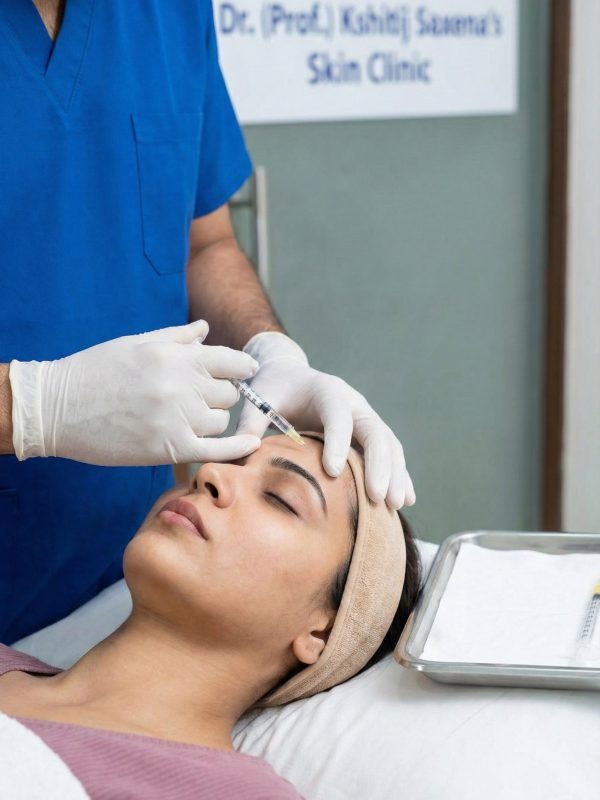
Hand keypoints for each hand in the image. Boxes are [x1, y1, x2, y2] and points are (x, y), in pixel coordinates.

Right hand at [10, 320, 261, 465]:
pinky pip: (217, 450)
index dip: (240, 368)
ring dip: (211, 420)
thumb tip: (205, 329)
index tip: (244, 373)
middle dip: (217, 395)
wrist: (57, 409)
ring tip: (183, 418)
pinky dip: (236, 448)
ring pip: (221, 421)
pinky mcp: (170, 449)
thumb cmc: (95, 371)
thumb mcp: (136, 343)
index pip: (231, 361)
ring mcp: (178, 418)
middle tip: (195, 398)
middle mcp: (182, 385)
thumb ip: (177, 338)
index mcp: (176, 356)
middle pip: (228, 393)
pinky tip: (250, 445)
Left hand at [236, 332, 414, 508]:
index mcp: (326, 389)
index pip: (338, 415)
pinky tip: (405, 499)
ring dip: (395, 473)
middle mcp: (353, 402)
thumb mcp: (258, 399)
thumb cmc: (273, 389)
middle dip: (379, 465)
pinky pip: (390, 452)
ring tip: (394, 505)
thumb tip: (242, 452)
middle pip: (374, 430)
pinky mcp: (368, 432)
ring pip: (388, 443)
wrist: (290, 375)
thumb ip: (249, 422)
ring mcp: (365, 416)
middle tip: (377, 497)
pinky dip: (399, 474)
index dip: (338, 441)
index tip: (333, 471)